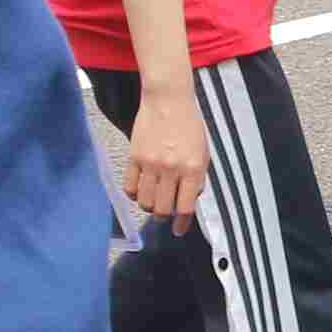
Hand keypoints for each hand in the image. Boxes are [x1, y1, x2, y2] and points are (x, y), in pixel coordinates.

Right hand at [121, 87, 210, 228]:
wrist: (168, 101)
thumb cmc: (189, 126)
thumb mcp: (203, 153)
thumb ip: (197, 178)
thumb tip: (188, 201)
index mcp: (193, 168)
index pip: (185, 207)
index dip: (182, 224)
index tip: (179, 231)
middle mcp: (172, 169)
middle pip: (162, 209)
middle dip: (164, 216)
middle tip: (164, 214)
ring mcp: (151, 164)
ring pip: (144, 201)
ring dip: (148, 207)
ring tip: (152, 202)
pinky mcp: (134, 157)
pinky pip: (129, 187)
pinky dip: (133, 194)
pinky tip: (139, 192)